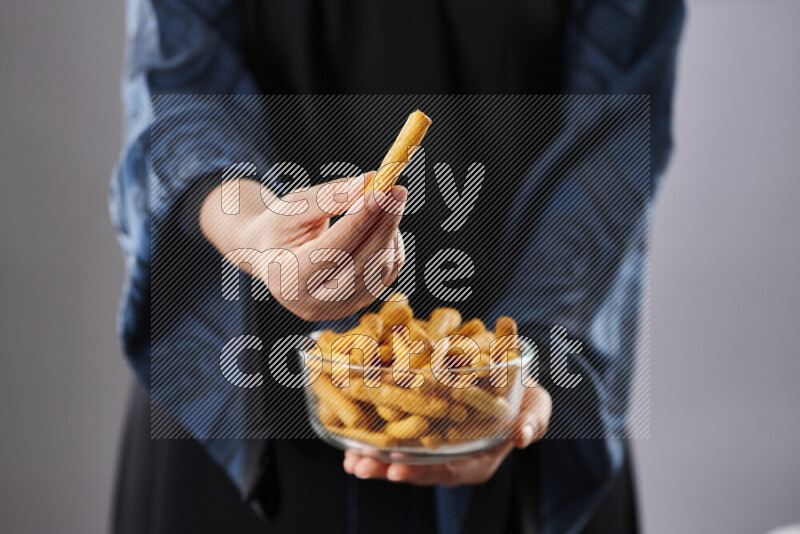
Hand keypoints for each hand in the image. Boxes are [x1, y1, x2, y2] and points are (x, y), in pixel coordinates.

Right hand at [200, 173, 406, 321]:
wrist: (274, 257)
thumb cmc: (280, 229)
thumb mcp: (293, 208)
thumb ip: (328, 198)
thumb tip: (365, 183)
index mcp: (289, 280)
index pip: (331, 251)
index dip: (358, 221)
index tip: (379, 191)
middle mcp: (314, 303)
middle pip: (360, 263)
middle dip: (383, 224)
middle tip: (396, 190)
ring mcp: (338, 308)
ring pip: (379, 269)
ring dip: (389, 231)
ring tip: (386, 200)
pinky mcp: (357, 304)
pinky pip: (386, 274)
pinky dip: (391, 245)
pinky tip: (384, 222)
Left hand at [342, 384, 551, 486]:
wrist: (511, 385)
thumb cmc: (524, 399)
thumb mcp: (536, 407)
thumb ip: (532, 421)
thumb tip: (523, 437)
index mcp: (478, 460)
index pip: (448, 470)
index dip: (423, 471)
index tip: (397, 469)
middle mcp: (453, 460)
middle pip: (418, 469)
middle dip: (386, 469)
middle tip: (359, 466)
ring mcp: (436, 450)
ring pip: (401, 459)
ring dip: (373, 460)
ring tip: (349, 459)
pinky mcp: (422, 434)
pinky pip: (396, 442)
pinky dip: (374, 442)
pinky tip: (350, 440)